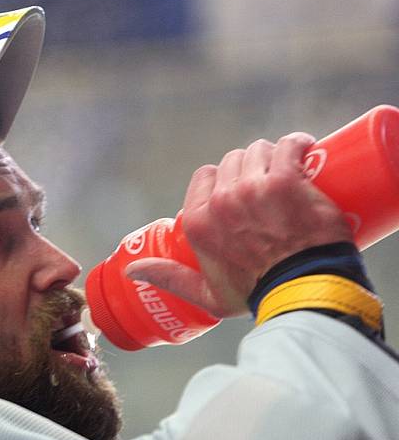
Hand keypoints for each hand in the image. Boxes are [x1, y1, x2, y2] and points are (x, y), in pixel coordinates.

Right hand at [125, 133, 352, 317]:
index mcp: (198, 222)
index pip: (205, 176)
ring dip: (275, 156)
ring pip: (261, 150)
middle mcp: (220, 201)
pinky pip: (290, 145)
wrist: (302, 293)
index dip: (225, 180)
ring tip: (292, 173)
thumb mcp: (206, 295)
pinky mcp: (286, 180)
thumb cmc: (256, 294)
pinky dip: (300, 144)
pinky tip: (309, 151)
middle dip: (251, 167)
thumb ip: (168, 277)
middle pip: (234, 160)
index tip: (244, 191)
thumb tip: (130, 271)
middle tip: (273, 185)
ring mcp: (252, 188)